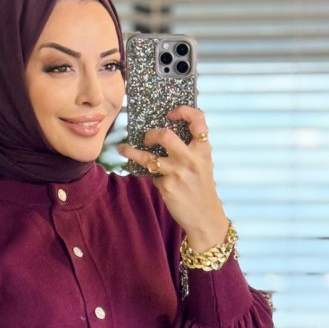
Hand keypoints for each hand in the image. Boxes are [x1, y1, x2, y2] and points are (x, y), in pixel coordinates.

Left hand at [116, 106, 228, 243]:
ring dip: (132, 152)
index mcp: (203, 150)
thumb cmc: (201, 187)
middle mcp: (191, 159)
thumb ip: (190, 149)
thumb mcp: (203, 164)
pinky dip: (151, 176)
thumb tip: (163, 135)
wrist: (205, 216)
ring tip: (123, 149)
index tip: (170, 114)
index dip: (184, 111)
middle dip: (152, 134)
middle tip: (146, 138)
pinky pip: (152, 176)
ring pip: (149, 158)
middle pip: (166, 136)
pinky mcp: (168, 187)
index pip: (199, 121)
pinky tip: (150, 177)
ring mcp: (178, 173)